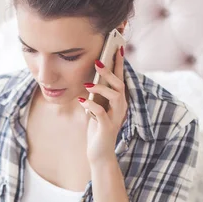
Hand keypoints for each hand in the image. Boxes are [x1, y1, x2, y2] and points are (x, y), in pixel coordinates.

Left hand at [79, 47, 127, 164]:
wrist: (99, 154)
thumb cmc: (97, 130)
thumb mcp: (96, 109)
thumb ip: (96, 96)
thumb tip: (89, 79)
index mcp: (118, 101)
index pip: (120, 79)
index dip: (119, 64)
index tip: (118, 47)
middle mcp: (120, 108)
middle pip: (120, 84)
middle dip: (110, 72)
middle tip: (98, 61)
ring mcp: (116, 117)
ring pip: (115, 96)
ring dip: (101, 88)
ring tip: (87, 84)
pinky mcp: (108, 128)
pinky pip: (101, 113)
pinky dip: (91, 105)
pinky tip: (82, 101)